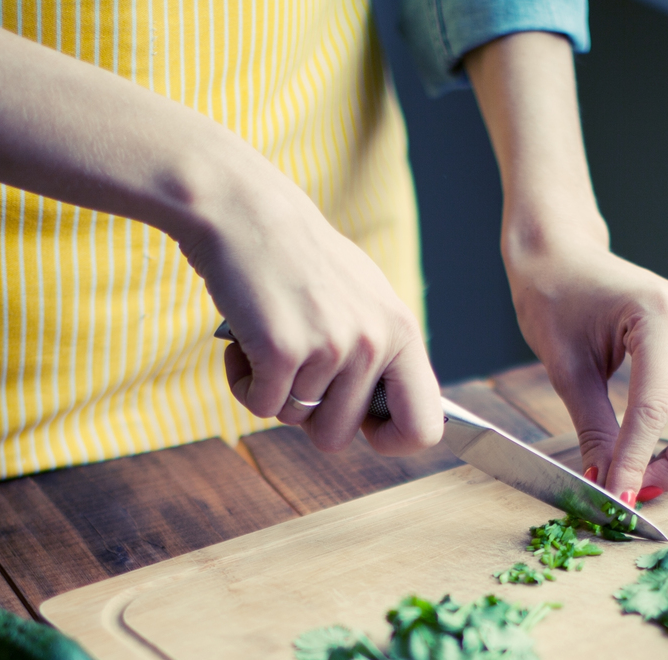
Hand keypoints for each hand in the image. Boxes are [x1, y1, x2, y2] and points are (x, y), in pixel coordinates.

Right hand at [179, 182, 442, 455]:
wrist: (244, 211)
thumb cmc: (297, 257)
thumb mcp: (362, 297)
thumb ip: (380, 351)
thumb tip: (388, 416)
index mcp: (402, 331)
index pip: (424, 426)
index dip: (391, 440)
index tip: (363, 429)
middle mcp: (373, 342)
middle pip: (338, 436)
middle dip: (307, 414)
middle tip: (292, 366)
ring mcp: (330, 348)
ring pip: (294, 419)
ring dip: (271, 389)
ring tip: (268, 337)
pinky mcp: (282, 351)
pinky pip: (259, 407)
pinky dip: (243, 382)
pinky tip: (244, 341)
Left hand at [463, 31, 667, 502]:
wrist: (561, 255)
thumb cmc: (555, 297)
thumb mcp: (566, 369)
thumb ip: (593, 429)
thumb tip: (606, 484)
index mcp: (655, 312)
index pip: (654, 407)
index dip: (636, 460)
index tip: (617, 498)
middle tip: (638, 493)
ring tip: (647, 477)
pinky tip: (662, 453)